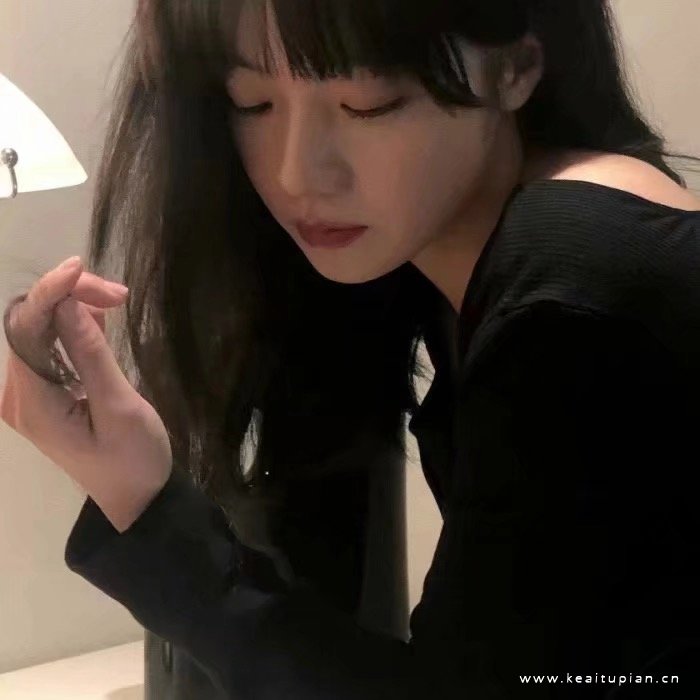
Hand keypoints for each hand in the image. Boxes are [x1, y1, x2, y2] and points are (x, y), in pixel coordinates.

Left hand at [1, 256, 172, 531]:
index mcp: (32, 404)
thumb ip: (92, 355)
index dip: (50, 293)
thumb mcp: (120, 408)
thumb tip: (70, 303)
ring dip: (74, 307)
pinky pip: (50, 346)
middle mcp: (19, 396)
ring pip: (40, 330)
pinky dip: (74, 324)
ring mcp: (30, 394)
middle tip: (121, 295)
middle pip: (30, 325)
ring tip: (117, 302)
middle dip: (68, 298)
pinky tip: (100, 317)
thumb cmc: (135, 460)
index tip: (82, 268)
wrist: (139, 497)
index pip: (25, 331)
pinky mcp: (47, 392)